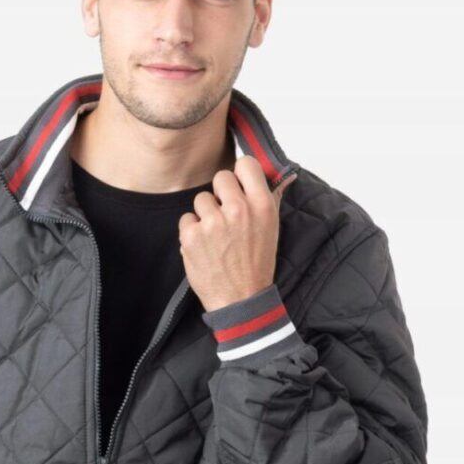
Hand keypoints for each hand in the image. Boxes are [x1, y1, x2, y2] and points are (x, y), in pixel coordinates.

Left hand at [178, 155, 296, 311]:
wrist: (240, 299)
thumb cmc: (257, 264)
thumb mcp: (272, 228)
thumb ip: (270, 198)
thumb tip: (277, 174)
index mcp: (261, 205)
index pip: (245, 163)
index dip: (240, 174)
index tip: (238, 184)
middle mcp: (238, 210)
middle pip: (220, 177)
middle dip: (221, 194)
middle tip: (225, 214)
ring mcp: (212, 223)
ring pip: (201, 198)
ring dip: (205, 214)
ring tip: (215, 235)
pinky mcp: (191, 236)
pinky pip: (186, 218)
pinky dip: (191, 231)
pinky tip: (203, 246)